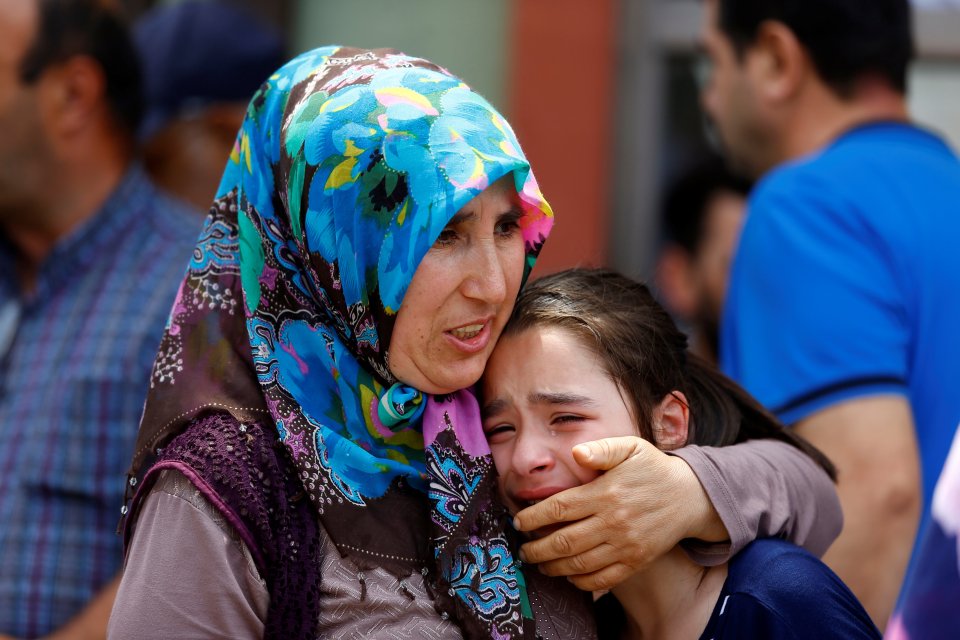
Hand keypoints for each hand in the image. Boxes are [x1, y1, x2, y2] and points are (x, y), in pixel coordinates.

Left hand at [514, 436, 721, 589]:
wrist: (690, 496)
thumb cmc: (653, 469)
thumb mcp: (630, 448)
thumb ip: (601, 449)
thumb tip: (577, 453)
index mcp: (606, 493)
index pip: (559, 509)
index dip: (534, 517)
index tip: (519, 521)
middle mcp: (613, 522)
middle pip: (563, 541)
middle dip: (536, 548)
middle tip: (523, 550)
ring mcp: (625, 545)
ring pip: (579, 564)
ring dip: (553, 567)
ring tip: (539, 564)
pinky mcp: (636, 561)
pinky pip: (603, 579)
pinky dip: (581, 582)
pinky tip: (569, 575)